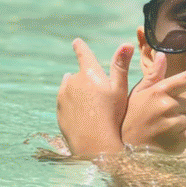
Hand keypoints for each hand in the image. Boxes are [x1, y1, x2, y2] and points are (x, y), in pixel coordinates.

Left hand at [56, 39, 132, 157]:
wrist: (94, 144)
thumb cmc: (111, 116)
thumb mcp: (119, 90)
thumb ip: (120, 66)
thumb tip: (126, 44)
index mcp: (88, 73)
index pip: (83, 53)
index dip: (80, 47)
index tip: (76, 42)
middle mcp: (72, 81)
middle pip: (77, 74)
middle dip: (85, 78)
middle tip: (96, 92)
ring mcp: (63, 96)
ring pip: (68, 87)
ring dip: (75, 89)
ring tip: (87, 101)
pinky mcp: (59, 111)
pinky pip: (64, 102)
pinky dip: (71, 103)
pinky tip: (81, 113)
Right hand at [122, 50, 185, 152]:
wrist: (123, 150)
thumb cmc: (132, 119)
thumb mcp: (138, 94)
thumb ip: (153, 75)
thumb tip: (162, 55)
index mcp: (159, 92)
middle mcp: (167, 106)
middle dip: (183, 111)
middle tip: (163, 121)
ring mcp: (174, 124)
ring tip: (165, 130)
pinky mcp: (178, 141)